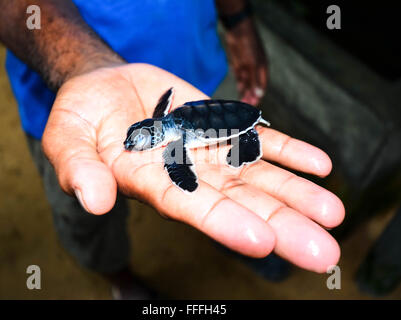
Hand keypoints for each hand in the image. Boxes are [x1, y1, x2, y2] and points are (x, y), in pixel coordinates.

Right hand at [42, 63, 343, 272]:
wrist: (106, 86)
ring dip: (296, 193)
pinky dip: (289, 150)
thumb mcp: (67, 140)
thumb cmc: (81, 118)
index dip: (225, 224)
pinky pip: (259, 140)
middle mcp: (189, 175)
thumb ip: (80, 169)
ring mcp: (209, 152)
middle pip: (239, 203)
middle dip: (281, 226)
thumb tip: (93, 199)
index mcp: (152, 184)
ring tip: (333, 213)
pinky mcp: (221, 127)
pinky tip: (320, 165)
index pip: (192, 208)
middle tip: (322, 253)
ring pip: (258, 176)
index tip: (262, 242)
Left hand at [224, 18, 267, 105]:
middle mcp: (256, 71)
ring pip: (246, 85)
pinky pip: (240, 80)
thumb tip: (259, 95)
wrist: (238, 30)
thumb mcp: (253, 64)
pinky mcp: (238, 66)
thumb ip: (255, 80)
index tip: (253, 107)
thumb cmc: (249, 45)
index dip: (257, 97)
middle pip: (253, 88)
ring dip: (244, 94)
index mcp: (262, 70)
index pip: (261, 88)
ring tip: (240, 105)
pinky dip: (240, 87)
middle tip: (244, 108)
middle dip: (250, 98)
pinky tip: (238, 94)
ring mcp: (247, 69)